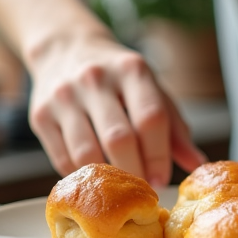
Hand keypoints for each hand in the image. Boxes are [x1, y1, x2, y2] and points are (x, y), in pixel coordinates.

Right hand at [27, 32, 206, 184]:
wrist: (66, 47)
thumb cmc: (119, 76)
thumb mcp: (152, 88)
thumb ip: (174, 127)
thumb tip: (198, 164)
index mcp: (132, 69)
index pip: (150, 117)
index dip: (160, 155)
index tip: (162, 179)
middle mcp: (96, 79)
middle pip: (119, 138)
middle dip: (135, 172)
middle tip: (142, 190)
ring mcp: (64, 96)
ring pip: (87, 153)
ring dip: (106, 180)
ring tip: (119, 189)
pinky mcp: (40, 115)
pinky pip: (62, 158)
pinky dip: (81, 176)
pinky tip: (94, 179)